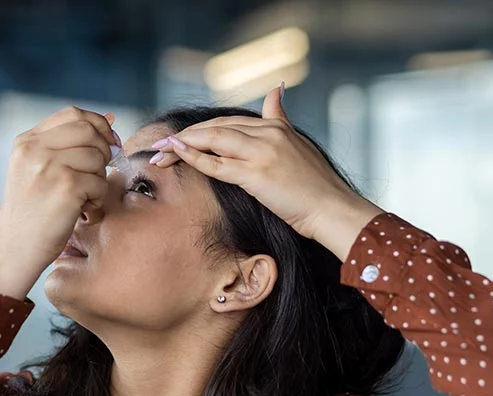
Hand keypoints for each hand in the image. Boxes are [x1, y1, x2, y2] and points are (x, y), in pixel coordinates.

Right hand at [0, 107, 117, 297]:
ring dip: (99, 179)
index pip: (73, 114)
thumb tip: (110, 119)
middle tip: (98, 173)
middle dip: (103, 151)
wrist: (15, 249)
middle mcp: (34, 149)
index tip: (108, 142)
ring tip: (84, 197)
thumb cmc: (32, 213)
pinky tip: (83, 210)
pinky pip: (100, 182)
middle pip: (89, 131)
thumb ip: (66, 145)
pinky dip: (98, 198)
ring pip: (97, 157)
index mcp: (26, 141)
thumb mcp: (37, 170)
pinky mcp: (65, 186)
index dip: (98, 125)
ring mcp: (49, 166)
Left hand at [152, 85, 382, 259]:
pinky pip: (217, 163)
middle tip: (158, 147)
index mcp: (276, 126)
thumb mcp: (299, 144)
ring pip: (212, 140)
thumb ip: (282, 118)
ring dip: (181, 146)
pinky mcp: (257, 174)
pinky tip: (176, 155)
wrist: (334, 209)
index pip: (228, 121)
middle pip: (215, 127)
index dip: (200, 130)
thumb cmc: (316, 186)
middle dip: (184, 137)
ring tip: (158, 153)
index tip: (178, 139)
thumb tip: (276, 90)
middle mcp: (268, 134)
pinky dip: (193, 157)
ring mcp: (262, 152)